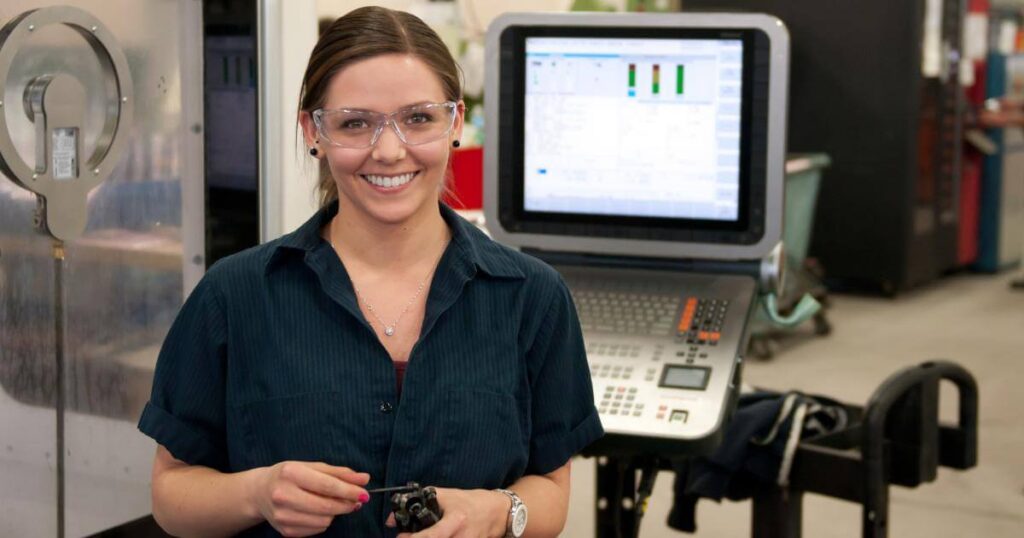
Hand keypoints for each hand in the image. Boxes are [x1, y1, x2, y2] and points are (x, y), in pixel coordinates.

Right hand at [252, 461, 370, 536]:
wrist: (259, 492)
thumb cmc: (289, 475)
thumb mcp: (312, 467)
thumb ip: (339, 473)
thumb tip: (364, 479)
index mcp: (291, 473)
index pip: (327, 485)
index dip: (349, 491)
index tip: (364, 494)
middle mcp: (283, 495)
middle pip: (326, 506)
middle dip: (346, 504)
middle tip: (356, 501)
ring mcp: (282, 516)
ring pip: (324, 521)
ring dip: (334, 513)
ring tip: (331, 503)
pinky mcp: (284, 530)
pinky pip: (316, 530)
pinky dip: (323, 521)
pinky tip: (317, 512)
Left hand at [388, 487, 509, 537]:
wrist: (498, 512)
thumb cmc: (470, 502)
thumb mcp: (447, 495)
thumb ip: (420, 501)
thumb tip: (392, 519)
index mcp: (456, 521)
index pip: (432, 536)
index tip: (401, 537)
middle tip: (407, 537)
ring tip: (422, 535)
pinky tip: (437, 536)